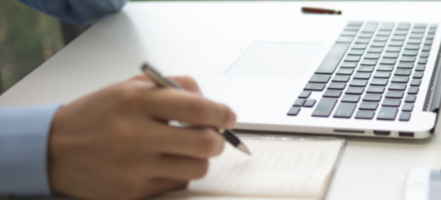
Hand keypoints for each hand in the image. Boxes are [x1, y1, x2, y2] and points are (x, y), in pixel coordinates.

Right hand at [48, 75, 235, 199]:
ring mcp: (134, 167)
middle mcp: (135, 135)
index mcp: (136, 102)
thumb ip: (171, 87)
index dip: (222, 114)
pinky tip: (159, 165)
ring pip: (196, 168)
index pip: (198, 109)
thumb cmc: (97, 116)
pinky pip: (176, 184)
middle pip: (205, 144)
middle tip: (212, 137)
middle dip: (217, 140)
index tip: (227, 117)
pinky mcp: (131, 192)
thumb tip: (211, 102)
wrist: (53, 150)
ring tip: (181, 151)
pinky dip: (176, 174)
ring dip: (197, 159)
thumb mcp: (128, 88)